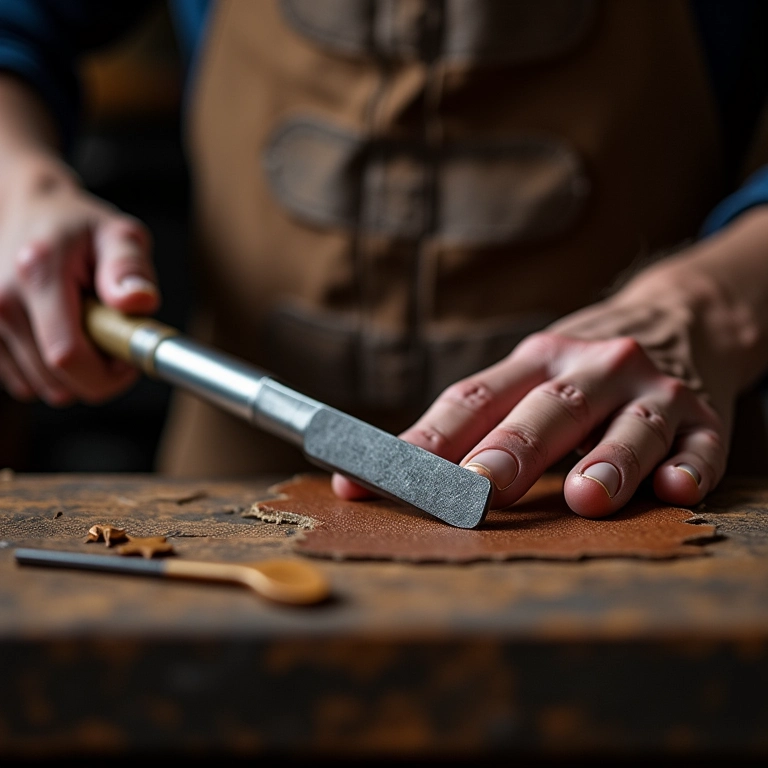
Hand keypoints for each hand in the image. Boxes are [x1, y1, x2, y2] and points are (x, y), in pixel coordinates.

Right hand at [0, 151, 158, 404]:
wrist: (30, 212)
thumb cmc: (81, 229)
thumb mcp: (119, 235)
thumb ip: (130, 267)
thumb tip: (139, 300)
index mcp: (38, 273)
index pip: (67, 356)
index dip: (106, 375)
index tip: (127, 360)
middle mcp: (0, 298)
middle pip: (54, 380)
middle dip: (95, 375)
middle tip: (112, 341)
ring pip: (39, 387)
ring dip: (71, 375)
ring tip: (84, 332)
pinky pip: (22, 383)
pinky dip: (47, 372)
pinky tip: (57, 336)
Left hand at [334, 211, 767, 517]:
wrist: (679, 315)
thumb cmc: (577, 368)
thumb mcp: (526, 377)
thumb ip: (472, 424)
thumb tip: (396, 470)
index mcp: (534, 361)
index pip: (472, 399)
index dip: (425, 440)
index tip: (379, 477)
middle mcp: (591, 368)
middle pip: (549, 407)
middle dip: (513, 448)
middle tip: (480, 488)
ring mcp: (651, 390)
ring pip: (631, 424)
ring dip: (608, 459)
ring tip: (585, 497)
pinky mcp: (703, 415)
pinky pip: (701, 442)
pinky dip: (690, 465)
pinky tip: (676, 488)